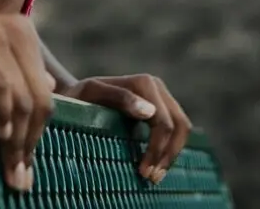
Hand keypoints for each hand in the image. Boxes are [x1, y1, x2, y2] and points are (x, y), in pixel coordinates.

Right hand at [0, 15, 55, 192]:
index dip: (37, 134)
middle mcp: (13, 27)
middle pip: (39, 98)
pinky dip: (1, 113)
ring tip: (7, 166)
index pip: (45, 94)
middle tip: (18, 178)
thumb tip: (53, 87)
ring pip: (22, 98)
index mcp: (23, 32)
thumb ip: (18, 78)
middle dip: (29, 143)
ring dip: (16, 140)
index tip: (26, 169)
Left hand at [61, 74, 191, 184]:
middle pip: (179, 126)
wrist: (77, 94)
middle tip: (151, 177)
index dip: (156, 149)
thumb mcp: (91, 93)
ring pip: (182, 128)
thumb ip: (119, 97)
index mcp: (144, 83)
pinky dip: (170, 149)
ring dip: (172, 154)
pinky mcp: (161, 108)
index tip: (143, 171)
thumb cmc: (80, 96)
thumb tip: (149, 112)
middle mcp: (157, 87)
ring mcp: (162, 97)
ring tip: (155, 175)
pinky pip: (176, 130)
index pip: (162, 123)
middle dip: (168, 154)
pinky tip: (156, 164)